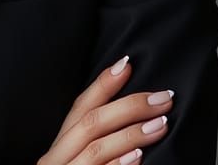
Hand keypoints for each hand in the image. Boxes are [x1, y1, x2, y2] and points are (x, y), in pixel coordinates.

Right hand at [36, 56, 173, 164]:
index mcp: (56, 149)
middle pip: (90, 124)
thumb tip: (132, 119)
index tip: (127, 64)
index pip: (79, 108)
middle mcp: (54, 161)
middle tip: (162, 98)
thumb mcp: (75, 164)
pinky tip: (139, 158)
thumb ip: (93, 145)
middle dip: (128, 106)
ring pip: (96, 149)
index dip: (103, 85)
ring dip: (131, 133)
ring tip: (161, 124)